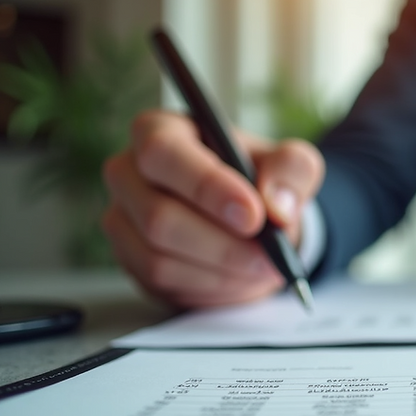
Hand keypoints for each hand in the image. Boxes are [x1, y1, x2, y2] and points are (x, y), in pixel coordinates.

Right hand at [102, 110, 324, 307]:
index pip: (164, 153)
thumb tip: (276, 207)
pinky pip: (162, 281)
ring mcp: (122, 217)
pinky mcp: (128, 257)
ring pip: (159, 257)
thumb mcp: (291, 165)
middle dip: (222, 244)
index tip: (254, 216)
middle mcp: (128, 171)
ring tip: (262, 266)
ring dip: (220, 270)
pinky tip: (238, 277)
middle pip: (158, 216)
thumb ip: (292, 171)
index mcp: (161, 130)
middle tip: (269, 256)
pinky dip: (209, 286)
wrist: (249, 219)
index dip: (207, 187)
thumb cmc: (260, 181)